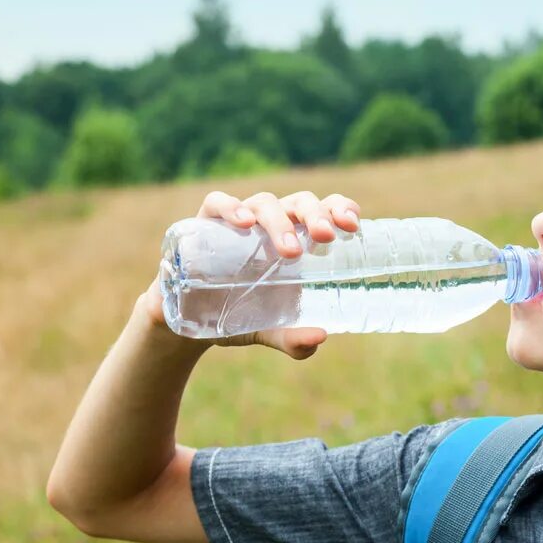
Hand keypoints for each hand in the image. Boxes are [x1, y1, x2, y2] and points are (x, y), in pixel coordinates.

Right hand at [137, 190, 362, 359]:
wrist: (189, 324)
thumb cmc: (241, 316)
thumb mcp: (270, 332)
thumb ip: (294, 340)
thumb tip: (320, 338)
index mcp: (298, 239)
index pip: (325, 210)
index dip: (341, 209)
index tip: (353, 226)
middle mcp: (273, 223)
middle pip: (300, 202)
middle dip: (316, 215)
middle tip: (326, 237)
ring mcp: (239, 221)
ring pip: (265, 203)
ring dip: (280, 221)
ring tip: (291, 250)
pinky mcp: (204, 224)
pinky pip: (217, 203)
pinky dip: (231, 208)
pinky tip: (245, 223)